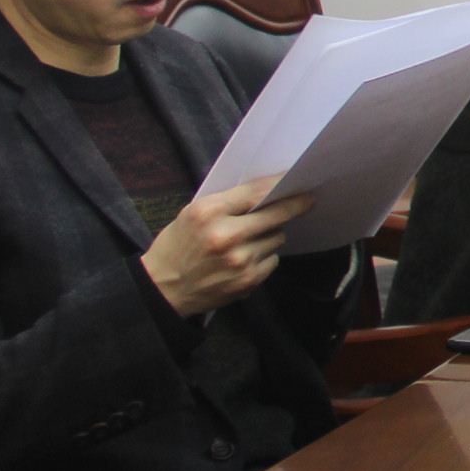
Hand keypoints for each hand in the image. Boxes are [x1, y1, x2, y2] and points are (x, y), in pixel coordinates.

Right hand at [142, 176, 311, 316]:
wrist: (161, 289)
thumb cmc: (176, 247)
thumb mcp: (192, 214)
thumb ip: (228, 203)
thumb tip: (268, 193)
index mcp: (209, 213)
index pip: (256, 192)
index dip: (279, 185)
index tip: (296, 181)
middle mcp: (227, 236)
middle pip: (276, 214)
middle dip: (294, 206)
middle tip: (307, 200)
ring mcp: (239, 261)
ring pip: (277, 237)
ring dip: (270, 234)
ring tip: (250, 237)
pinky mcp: (247, 280)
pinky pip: (272, 259)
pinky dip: (264, 255)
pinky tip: (246, 257)